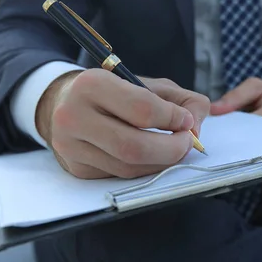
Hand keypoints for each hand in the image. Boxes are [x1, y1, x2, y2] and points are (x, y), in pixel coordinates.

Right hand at [35, 69, 209, 179]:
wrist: (65, 103)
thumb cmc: (116, 92)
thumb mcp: (149, 84)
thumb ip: (183, 100)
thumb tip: (196, 126)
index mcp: (92, 84)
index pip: (142, 109)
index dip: (173, 119)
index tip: (186, 121)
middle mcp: (74, 116)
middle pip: (134, 146)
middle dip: (171, 149)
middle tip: (187, 143)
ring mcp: (71, 146)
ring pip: (128, 167)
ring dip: (161, 162)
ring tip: (173, 150)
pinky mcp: (76, 168)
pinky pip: (120, 176)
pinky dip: (144, 169)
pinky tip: (151, 158)